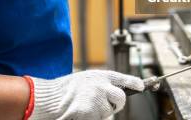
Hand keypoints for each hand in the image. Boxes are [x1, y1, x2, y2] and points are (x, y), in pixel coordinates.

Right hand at [29, 70, 143, 119]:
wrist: (50, 97)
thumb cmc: (66, 89)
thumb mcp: (86, 79)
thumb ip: (101, 83)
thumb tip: (116, 91)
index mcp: (100, 75)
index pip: (123, 79)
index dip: (134, 82)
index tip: (141, 86)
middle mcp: (102, 86)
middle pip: (121, 99)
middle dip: (117, 103)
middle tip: (106, 104)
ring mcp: (97, 99)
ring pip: (107, 112)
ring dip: (99, 112)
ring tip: (84, 105)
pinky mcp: (91, 112)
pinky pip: (98, 118)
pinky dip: (92, 117)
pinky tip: (81, 112)